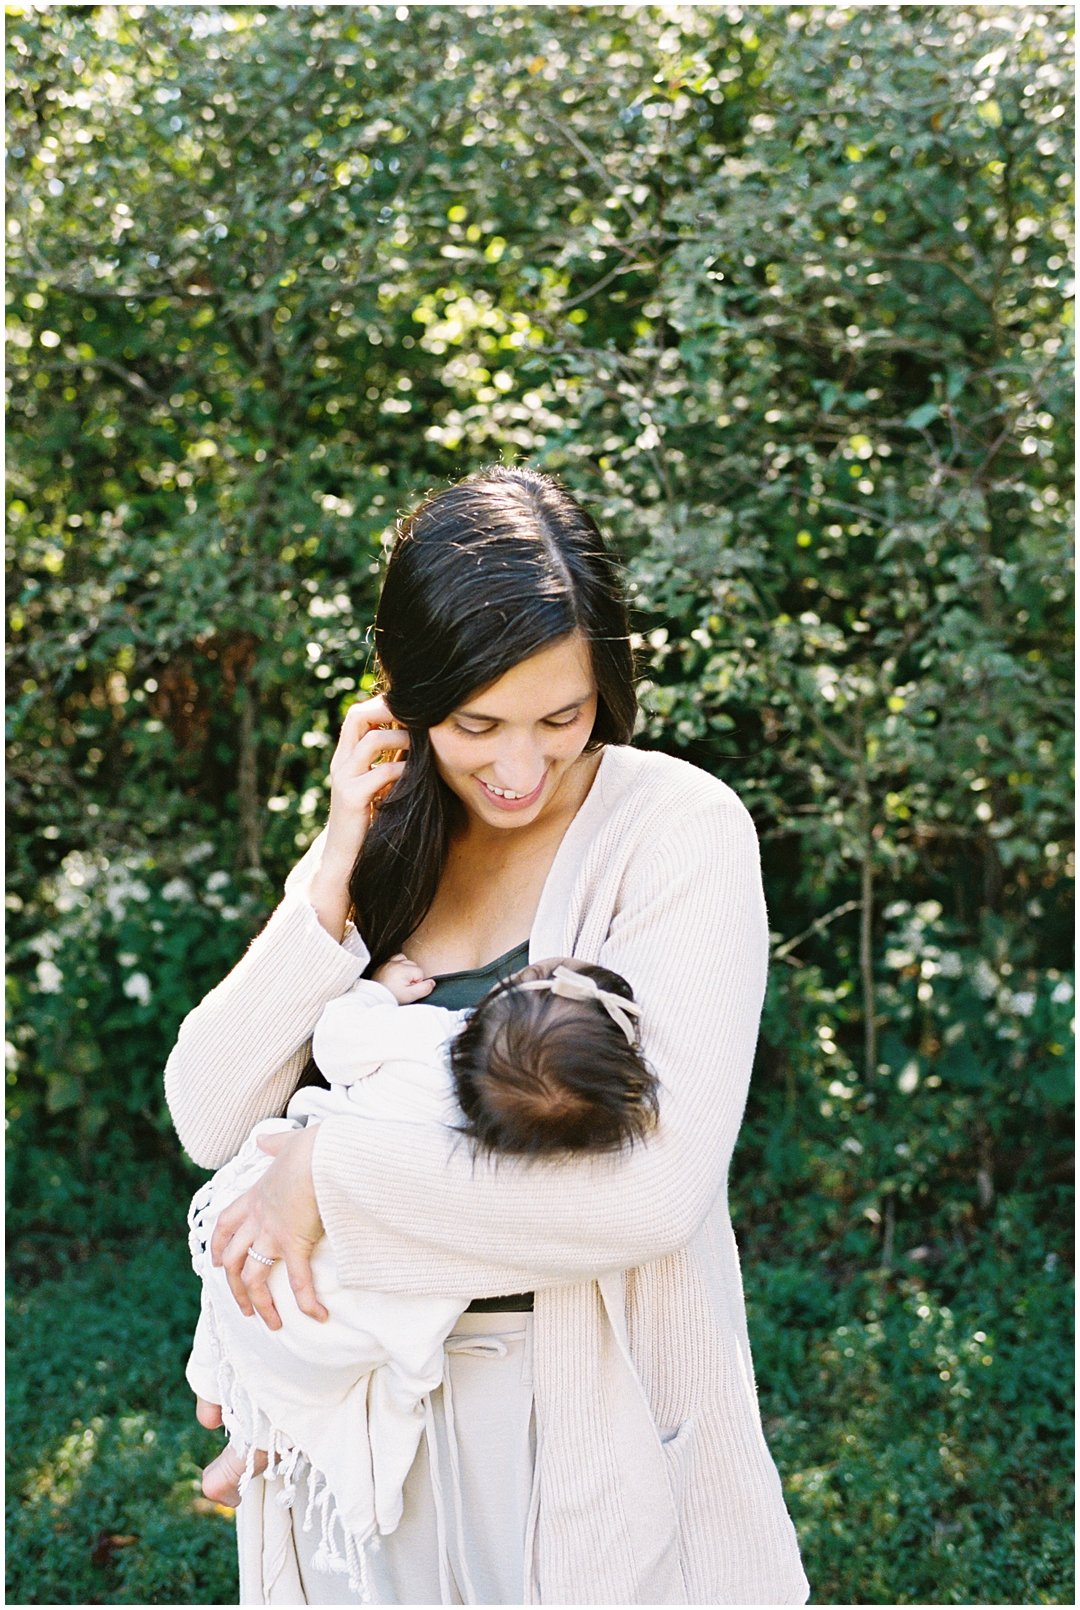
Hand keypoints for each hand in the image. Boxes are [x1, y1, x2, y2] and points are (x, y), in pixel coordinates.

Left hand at [210, 1125, 326, 1330]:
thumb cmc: (311, 1147)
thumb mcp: (288, 1141)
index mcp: (255, 1196)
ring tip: (272, 1323)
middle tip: (244, 1308)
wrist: (323, 1154)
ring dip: (261, 1304)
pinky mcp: (295, 1243)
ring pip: (254, 1277)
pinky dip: (306, 1301)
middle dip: (235, 1287)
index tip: (214, 1263)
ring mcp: (273, 1233)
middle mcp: (258, 1219)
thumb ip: (275, 1143)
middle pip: (232, 1260)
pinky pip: (298, 1281)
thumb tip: (264, 1138)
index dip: (216, 1246)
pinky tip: (318, 1316)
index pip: (224, 1225)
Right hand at [309, 694, 408, 939]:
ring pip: (371, 739)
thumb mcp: (380, 786)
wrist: (345, 861)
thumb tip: (420, 738)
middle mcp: (341, 763)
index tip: (412, 712)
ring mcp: (344, 779)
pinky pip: (381, 773)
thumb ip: (391, 763)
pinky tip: (415, 778)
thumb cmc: (370, 824)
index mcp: (346, 757)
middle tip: (416, 719)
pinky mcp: (351, 799)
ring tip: (420, 748)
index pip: (359, 714)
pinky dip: (403, 771)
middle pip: (357, 715)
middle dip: (388, 711)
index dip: (383, 705)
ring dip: (401, 738)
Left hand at [372, 953, 435, 1003]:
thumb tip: (432, 983)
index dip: (417, 983)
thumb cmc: (391, 997)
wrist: (374, 998)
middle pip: (414, 965)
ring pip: (406, 960)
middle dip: (412, 976)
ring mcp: (389, 962)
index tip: (408, 990)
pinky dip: (399, 964)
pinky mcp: (384, 964)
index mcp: (403, 969)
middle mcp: (396, 963)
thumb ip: (424, 988)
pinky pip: (396, 958)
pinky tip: (397, 974)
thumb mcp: (410, 996)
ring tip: (401, 980)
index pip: (420, 973)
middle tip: (404, 987)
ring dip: (406, 969)